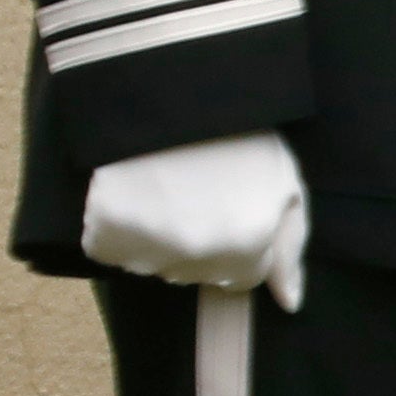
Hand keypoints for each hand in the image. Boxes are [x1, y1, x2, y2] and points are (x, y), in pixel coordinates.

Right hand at [81, 129, 310, 307]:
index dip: (242, 242)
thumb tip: (290, 304)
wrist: (171, 92)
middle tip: (199, 191)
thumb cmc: (238, 134)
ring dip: (161, 238)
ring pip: (156, 265)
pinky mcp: (105, 235)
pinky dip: (119, 231)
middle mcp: (197, 258)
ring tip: (168, 188)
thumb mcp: (284, 183)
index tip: (233, 204)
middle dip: (205, 242)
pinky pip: (112, 251)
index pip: (244, 278)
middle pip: (200, 274)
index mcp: (247, 247)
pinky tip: (135, 194)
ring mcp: (147, 249)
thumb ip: (291, 248)